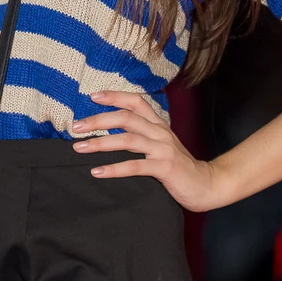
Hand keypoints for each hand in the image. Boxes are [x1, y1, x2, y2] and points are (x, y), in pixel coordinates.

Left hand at [70, 91, 228, 212]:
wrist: (205, 184)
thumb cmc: (178, 166)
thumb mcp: (160, 145)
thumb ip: (141, 136)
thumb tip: (111, 133)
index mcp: (158, 124)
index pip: (135, 102)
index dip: (114, 96)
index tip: (92, 97)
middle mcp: (160, 132)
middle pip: (126, 118)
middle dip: (98, 120)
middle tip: (75, 127)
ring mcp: (163, 149)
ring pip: (128, 140)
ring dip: (101, 143)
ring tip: (80, 148)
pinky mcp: (165, 168)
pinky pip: (135, 166)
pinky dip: (114, 169)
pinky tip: (97, 172)